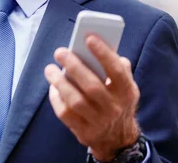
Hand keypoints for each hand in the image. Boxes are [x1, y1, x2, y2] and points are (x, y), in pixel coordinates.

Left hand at [44, 35, 140, 160]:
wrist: (117, 139)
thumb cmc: (117, 102)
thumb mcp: (126, 87)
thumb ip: (119, 68)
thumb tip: (105, 46)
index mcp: (127, 92)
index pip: (117, 71)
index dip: (104, 53)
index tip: (89, 37)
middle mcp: (114, 108)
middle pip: (92, 85)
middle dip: (74, 66)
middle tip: (60, 52)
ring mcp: (99, 121)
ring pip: (76, 100)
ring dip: (60, 82)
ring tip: (50, 69)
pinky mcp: (83, 131)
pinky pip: (65, 113)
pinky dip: (56, 99)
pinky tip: (53, 87)